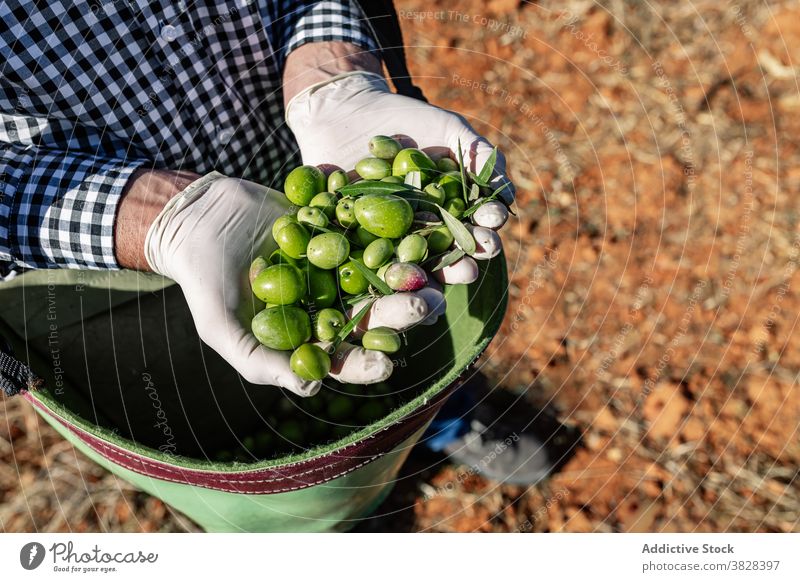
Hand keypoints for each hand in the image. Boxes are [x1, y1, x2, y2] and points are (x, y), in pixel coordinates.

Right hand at [135, 172, 427, 395]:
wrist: (197, 219)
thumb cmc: (205, 282)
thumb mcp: (224, 329)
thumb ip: (261, 362)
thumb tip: (309, 388)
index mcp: (311, 335)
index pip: (345, 357)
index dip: (366, 363)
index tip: (386, 365)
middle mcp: (333, 302)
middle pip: (374, 313)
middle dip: (402, 312)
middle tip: (428, 306)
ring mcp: (340, 264)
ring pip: (383, 272)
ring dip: (411, 271)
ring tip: (442, 269)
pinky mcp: (341, 226)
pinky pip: (371, 227)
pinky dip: (395, 226)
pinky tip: (418, 224)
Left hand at [285, 69, 511, 295]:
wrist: (348, 111)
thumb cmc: (405, 119)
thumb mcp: (447, 129)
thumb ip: (478, 155)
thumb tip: (509, 195)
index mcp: (452, 209)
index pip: (475, 221)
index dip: (486, 224)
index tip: (493, 221)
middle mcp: (425, 229)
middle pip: (446, 251)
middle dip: (461, 263)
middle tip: (471, 268)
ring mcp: (391, 239)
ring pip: (410, 264)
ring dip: (424, 278)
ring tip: (433, 289)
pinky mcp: (356, 243)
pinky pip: (368, 261)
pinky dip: (378, 273)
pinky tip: (388, 282)